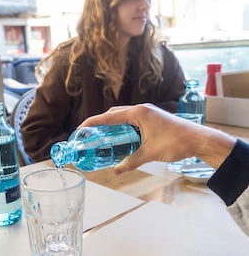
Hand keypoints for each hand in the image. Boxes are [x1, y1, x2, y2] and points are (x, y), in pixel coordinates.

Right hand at [79, 104, 235, 173]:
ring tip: (103, 137)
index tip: (81, 128)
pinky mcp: (153, 118)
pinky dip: (123, 127)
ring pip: (123, 116)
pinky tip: (121, 138)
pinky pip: (132, 120)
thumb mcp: (150, 153)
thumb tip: (117, 171)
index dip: (93, 123)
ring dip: (112, 125)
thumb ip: (131, 161)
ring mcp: (148, 113)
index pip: (109, 117)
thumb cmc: (176, 143)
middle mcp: (141, 109)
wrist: (199, 140)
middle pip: (114, 114)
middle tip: (90, 134)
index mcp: (138, 113)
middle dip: (101, 123)